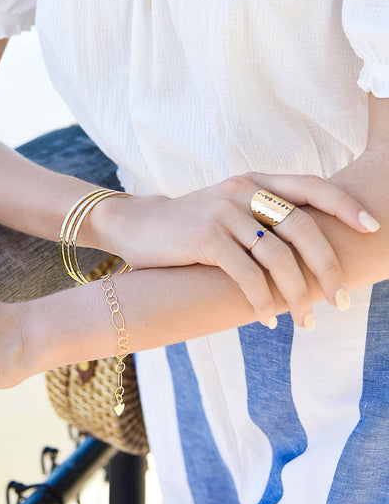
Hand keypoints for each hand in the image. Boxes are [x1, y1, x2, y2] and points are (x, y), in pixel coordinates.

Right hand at [97, 173, 379, 327]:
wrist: (137, 225)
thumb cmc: (187, 226)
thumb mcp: (226, 209)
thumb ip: (259, 216)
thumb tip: (304, 249)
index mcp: (253, 182)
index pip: (311, 186)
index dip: (346, 206)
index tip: (371, 228)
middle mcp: (242, 190)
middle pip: (303, 228)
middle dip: (328, 269)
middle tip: (339, 302)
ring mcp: (223, 212)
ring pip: (278, 257)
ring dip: (297, 295)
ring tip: (303, 321)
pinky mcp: (204, 238)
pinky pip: (247, 275)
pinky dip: (262, 301)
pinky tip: (265, 319)